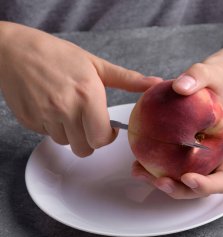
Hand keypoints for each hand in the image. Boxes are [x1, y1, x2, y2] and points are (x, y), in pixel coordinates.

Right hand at [0, 22, 161, 156]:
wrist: (15, 50)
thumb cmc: (58, 55)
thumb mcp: (96, 65)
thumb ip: (128, 79)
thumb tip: (155, 83)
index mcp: (87, 96)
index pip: (101, 138)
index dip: (107, 136)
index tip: (108, 128)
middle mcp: (66, 109)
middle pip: (84, 148)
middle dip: (91, 139)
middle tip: (91, 123)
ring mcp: (45, 116)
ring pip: (66, 142)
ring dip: (71, 133)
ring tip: (69, 110)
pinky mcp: (29, 120)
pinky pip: (47, 135)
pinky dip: (53, 127)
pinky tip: (52, 107)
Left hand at [132, 43, 222, 198]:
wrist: (222, 78)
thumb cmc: (222, 77)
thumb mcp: (213, 71)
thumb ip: (198, 76)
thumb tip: (179, 86)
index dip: (207, 185)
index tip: (187, 177)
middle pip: (204, 188)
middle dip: (180, 189)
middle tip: (157, 180)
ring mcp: (209, 157)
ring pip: (187, 180)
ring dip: (165, 183)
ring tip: (139, 172)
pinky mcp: (194, 153)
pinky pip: (178, 165)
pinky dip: (160, 167)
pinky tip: (139, 159)